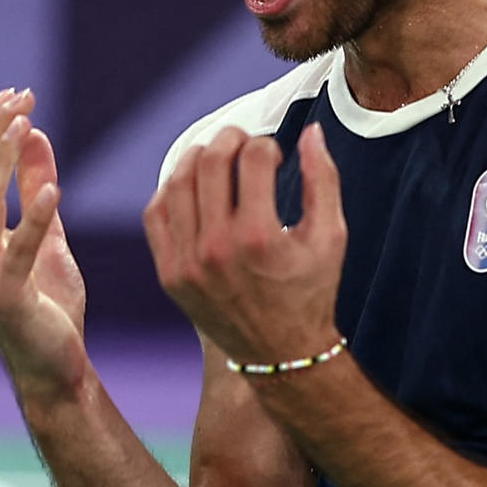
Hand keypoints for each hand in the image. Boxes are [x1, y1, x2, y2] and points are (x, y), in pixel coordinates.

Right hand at [0, 89, 89, 405]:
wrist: (53, 367)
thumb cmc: (47, 303)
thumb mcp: (46, 233)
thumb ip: (34, 186)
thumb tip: (34, 133)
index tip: (19, 95)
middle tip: (24, 98)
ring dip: (3, 158)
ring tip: (27, 125)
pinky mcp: (8, 295)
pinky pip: (18, 250)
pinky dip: (35, 217)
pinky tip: (55, 190)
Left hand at [144, 123, 345, 367]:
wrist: (280, 355)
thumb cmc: (310, 292)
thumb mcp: (330, 236)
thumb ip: (323, 179)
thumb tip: (311, 131)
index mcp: (259, 237)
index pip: (254, 158)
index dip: (269, 145)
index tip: (276, 156)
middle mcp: (216, 248)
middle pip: (210, 161)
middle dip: (231, 140)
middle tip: (245, 144)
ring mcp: (187, 262)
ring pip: (177, 182)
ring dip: (198, 158)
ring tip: (217, 159)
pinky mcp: (169, 274)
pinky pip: (155, 214)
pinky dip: (170, 191)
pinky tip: (192, 187)